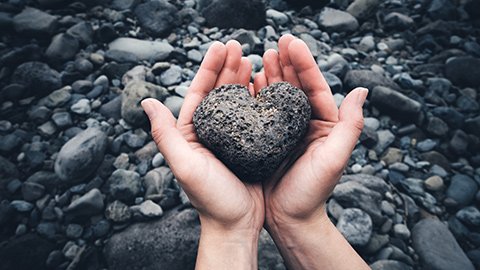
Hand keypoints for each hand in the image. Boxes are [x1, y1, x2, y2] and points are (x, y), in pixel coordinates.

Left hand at [142, 40, 262, 268]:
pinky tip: (266, 87)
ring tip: (254, 60)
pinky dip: (259, 100)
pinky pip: (254, 117)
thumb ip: (166, 134)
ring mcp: (230, 138)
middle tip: (239, 47)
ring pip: (237, 101)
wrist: (237, 224)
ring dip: (243, 79)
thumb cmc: (211, 199)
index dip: (209, 68)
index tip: (220, 47)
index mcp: (191, 133)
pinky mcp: (249, 146)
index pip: (199, 92)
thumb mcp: (185, 166)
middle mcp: (209, 132)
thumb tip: (147, 101)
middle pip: (219, 92)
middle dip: (228, 67)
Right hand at [256, 35, 368, 268]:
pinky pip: (261, 113)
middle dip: (286, 63)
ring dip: (270, 75)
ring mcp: (285, 131)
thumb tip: (362, 90)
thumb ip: (350, 125)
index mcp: (324, 124)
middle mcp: (305, 124)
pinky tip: (248, 84)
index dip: (304, 63)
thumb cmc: (312, 192)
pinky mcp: (267, 140)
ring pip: (278, 96)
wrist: (290, 219)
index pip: (314, 86)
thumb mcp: (334, 159)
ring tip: (260, 58)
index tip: (291, 42)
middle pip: (295, 87)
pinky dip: (255, 97)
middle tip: (274, 45)